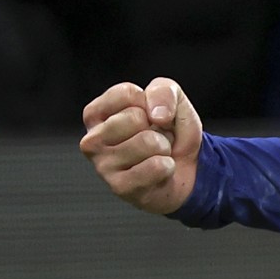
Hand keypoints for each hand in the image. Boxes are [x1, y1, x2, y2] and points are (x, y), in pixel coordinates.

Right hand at [80, 77, 201, 214]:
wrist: (187, 169)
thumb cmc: (171, 132)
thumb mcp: (173, 100)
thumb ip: (164, 91)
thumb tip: (156, 114)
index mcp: (97, 114)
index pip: (125, 93)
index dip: (150, 101)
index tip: (149, 114)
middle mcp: (92, 140)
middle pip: (135, 118)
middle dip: (158, 126)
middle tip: (155, 137)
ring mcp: (102, 166)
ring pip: (147, 142)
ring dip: (163, 147)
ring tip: (156, 154)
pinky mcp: (119, 187)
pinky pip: (155, 166)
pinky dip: (167, 166)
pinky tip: (158, 172)